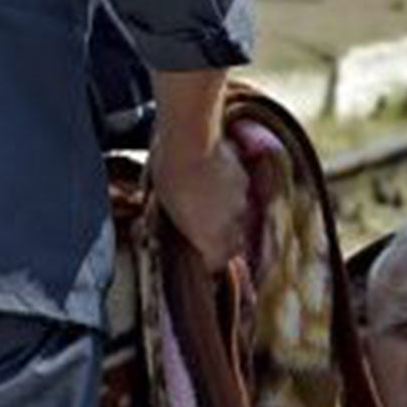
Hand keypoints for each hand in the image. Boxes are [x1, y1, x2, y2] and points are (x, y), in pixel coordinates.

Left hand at [152, 132, 248, 273]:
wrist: (191, 143)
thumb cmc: (168, 177)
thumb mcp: (163, 206)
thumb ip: (176, 223)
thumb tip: (173, 224)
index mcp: (210, 239)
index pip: (218, 264)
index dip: (211, 262)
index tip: (202, 258)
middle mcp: (231, 226)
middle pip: (233, 244)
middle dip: (222, 241)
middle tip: (204, 230)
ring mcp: (241, 204)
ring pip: (236, 218)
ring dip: (223, 214)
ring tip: (205, 199)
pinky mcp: (244, 182)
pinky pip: (238, 195)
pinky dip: (228, 193)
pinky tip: (213, 180)